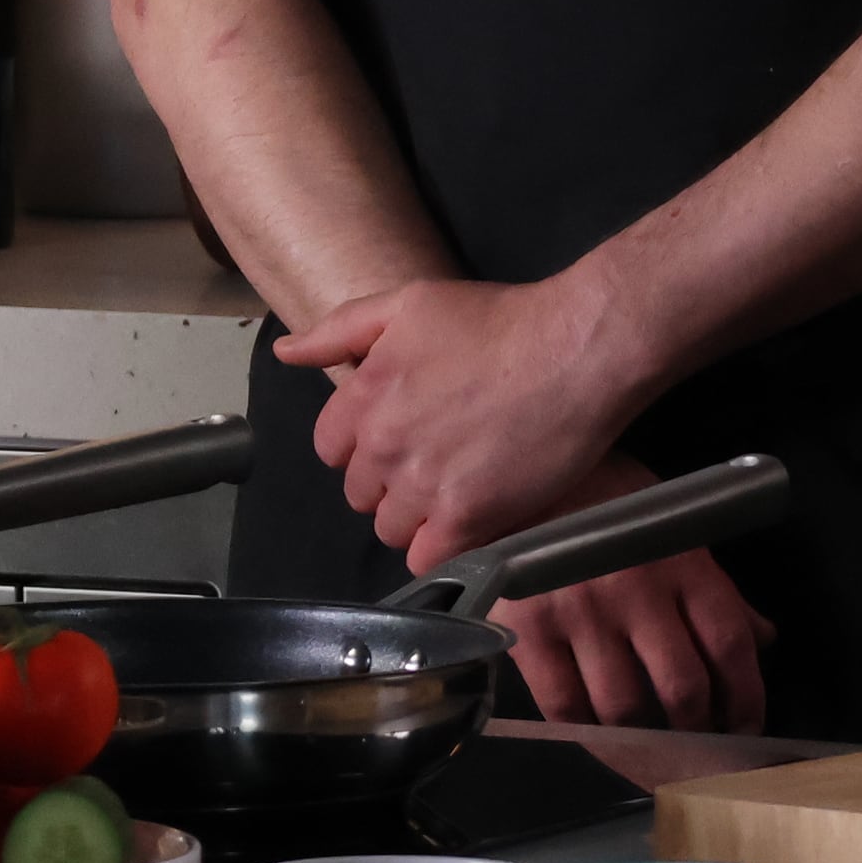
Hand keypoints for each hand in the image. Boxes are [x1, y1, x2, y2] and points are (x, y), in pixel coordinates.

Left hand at [276, 274, 644, 567]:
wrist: (576, 349)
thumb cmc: (500, 320)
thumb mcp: (410, 303)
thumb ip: (340, 330)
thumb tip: (285, 353)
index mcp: (364, 394)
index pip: (330, 449)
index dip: (364, 443)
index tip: (401, 433)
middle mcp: (384, 444)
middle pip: (361, 492)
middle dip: (390, 480)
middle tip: (437, 458)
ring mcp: (424, 485)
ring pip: (391, 528)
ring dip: (417, 516)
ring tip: (458, 488)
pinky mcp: (467, 518)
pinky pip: (427, 559)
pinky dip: (441, 548)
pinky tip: (469, 522)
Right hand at [492, 466, 773, 730]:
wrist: (516, 470)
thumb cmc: (603, 496)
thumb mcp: (670, 524)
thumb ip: (713, 588)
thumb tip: (762, 638)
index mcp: (682, 561)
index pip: (730, 644)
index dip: (745, 698)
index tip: (745, 727)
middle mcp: (637, 589)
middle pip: (682, 687)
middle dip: (696, 729)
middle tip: (696, 744)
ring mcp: (580, 610)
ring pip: (625, 706)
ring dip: (643, 739)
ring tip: (647, 744)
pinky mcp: (529, 627)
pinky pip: (564, 705)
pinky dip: (585, 731)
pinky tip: (596, 732)